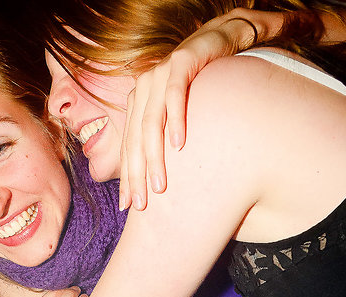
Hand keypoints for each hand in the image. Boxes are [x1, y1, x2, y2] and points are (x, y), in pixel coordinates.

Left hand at [119, 9, 260, 210]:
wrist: (219, 40)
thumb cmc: (199, 86)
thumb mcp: (177, 116)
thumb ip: (165, 139)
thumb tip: (161, 178)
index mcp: (138, 104)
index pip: (128, 147)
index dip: (127, 178)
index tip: (127, 206)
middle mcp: (144, 89)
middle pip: (135, 140)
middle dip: (136, 175)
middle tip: (141, 205)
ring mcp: (160, 75)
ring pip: (151, 122)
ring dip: (154, 157)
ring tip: (160, 185)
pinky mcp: (181, 62)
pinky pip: (176, 95)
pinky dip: (176, 120)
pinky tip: (179, 145)